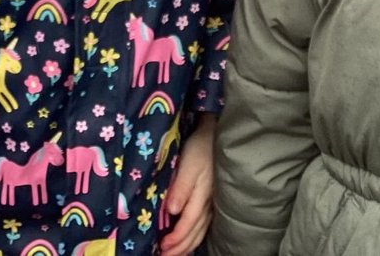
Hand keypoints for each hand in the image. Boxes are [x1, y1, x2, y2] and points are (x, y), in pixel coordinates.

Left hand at [160, 114, 216, 255]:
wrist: (217, 136)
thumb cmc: (200, 149)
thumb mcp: (189, 165)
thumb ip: (181, 189)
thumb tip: (172, 211)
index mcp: (201, 198)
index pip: (187, 225)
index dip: (175, 239)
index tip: (162, 248)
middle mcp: (208, 205)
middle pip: (194, 233)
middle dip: (180, 248)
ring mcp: (212, 204)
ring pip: (200, 232)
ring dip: (187, 245)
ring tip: (175, 254)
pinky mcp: (212, 201)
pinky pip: (204, 226)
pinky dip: (195, 236)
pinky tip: (190, 239)